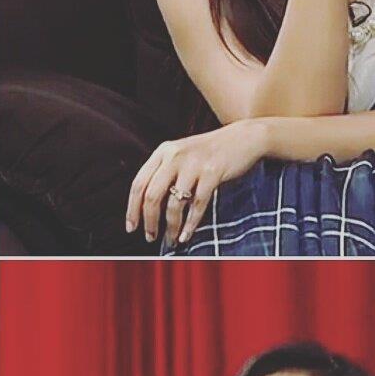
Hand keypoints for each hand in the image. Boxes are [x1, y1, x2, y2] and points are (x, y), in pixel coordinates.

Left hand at [126, 119, 271, 243]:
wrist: (243, 137)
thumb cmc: (211, 151)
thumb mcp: (182, 154)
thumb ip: (165, 173)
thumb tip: (149, 208)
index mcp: (163, 151)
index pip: (138, 183)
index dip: (132, 208)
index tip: (131, 227)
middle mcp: (175, 156)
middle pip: (152, 195)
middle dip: (149, 221)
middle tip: (150, 236)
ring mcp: (194, 164)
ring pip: (175, 203)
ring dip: (171, 226)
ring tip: (171, 238)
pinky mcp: (213, 173)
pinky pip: (197, 205)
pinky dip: (190, 224)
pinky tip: (186, 234)